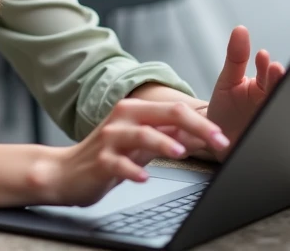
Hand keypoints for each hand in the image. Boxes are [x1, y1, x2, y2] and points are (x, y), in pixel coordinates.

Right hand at [37, 100, 229, 206]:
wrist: (66, 172)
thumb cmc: (107, 156)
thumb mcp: (140, 143)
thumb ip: (166, 136)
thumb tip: (200, 134)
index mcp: (136, 111)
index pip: (175, 110)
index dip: (203, 122)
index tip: (224, 137)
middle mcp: (124, 119)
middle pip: (164, 114)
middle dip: (195, 126)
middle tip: (218, 141)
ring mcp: (110, 139)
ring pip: (141, 135)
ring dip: (163, 143)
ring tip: (181, 152)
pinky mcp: (100, 161)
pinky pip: (118, 164)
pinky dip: (132, 171)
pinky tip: (144, 178)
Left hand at [206, 26, 285, 155]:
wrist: (220, 141)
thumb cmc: (227, 108)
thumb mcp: (228, 80)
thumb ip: (235, 57)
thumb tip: (241, 29)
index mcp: (263, 88)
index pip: (269, 76)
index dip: (267, 68)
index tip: (263, 57)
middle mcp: (270, 104)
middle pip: (277, 92)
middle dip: (277, 81)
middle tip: (276, 70)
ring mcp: (270, 122)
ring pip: (279, 113)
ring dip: (279, 103)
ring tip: (277, 94)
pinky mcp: (269, 141)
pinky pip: (276, 138)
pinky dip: (276, 132)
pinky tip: (272, 128)